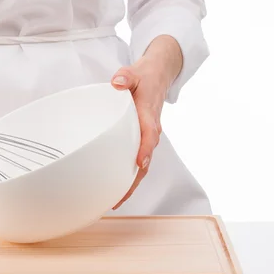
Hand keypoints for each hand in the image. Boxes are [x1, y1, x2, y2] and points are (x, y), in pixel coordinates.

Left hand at [109, 35, 182, 208]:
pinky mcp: (142, 141)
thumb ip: (126, 76)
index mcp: (149, 115)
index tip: (139, 163)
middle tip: (119, 198)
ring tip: (115, 202)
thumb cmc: (145, 77)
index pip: (149, 135)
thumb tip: (118, 83)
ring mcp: (147, 138)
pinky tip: (116, 188)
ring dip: (131, 183)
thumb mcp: (135, 72)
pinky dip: (129, 176)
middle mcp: (150, 130)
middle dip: (134, 180)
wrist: (158, 77)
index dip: (145, 150)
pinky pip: (137, 161)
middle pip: (145, 159)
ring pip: (142, 165)